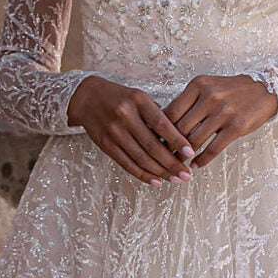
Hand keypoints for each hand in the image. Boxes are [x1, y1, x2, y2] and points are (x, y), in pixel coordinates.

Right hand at [67, 75, 195, 182]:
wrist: (87, 98)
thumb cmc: (119, 97)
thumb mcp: (139, 96)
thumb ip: (156, 113)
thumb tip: (178, 136)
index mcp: (138, 101)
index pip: (161, 124)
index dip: (177, 140)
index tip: (190, 153)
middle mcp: (125, 116)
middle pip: (152, 145)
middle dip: (172, 163)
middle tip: (187, 174)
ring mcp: (114, 132)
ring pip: (141, 158)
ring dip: (160, 172)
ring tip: (175, 179)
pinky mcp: (106, 145)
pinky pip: (127, 164)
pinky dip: (143, 174)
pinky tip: (156, 181)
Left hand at [162, 73, 277, 165]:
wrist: (265, 89)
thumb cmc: (231, 90)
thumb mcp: (208, 86)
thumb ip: (188, 101)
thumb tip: (164, 124)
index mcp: (198, 85)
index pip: (171, 111)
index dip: (160, 130)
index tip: (155, 141)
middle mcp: (209, 97)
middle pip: (180, 128)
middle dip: (169, 146)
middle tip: (163, 157)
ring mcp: (223, 112)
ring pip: (194, 140)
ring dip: (184, 156)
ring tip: (178, 163)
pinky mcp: (236, 127)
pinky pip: (213, 148)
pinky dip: (202, 160)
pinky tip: (196, 165)